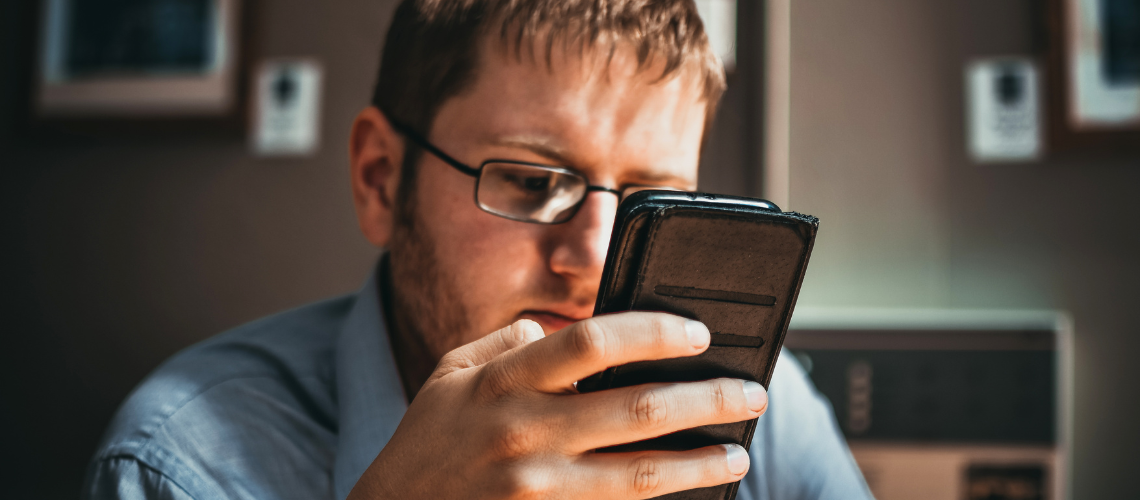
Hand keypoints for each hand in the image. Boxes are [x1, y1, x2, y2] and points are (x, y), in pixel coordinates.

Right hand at [347, 312, 768, 499]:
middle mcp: (524, 433)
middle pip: (637, 409)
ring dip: (701, 462)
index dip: (654, 332)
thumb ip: (509, 343)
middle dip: (707, 399)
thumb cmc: (427, 442)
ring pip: (641, 475)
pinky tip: (692, 493)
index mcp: (503, 381)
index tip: (697, 334)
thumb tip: (565, 330)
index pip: (592, 341)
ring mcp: (537, 487)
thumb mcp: (452, 374)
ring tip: (738, 452)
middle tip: (750, 392)